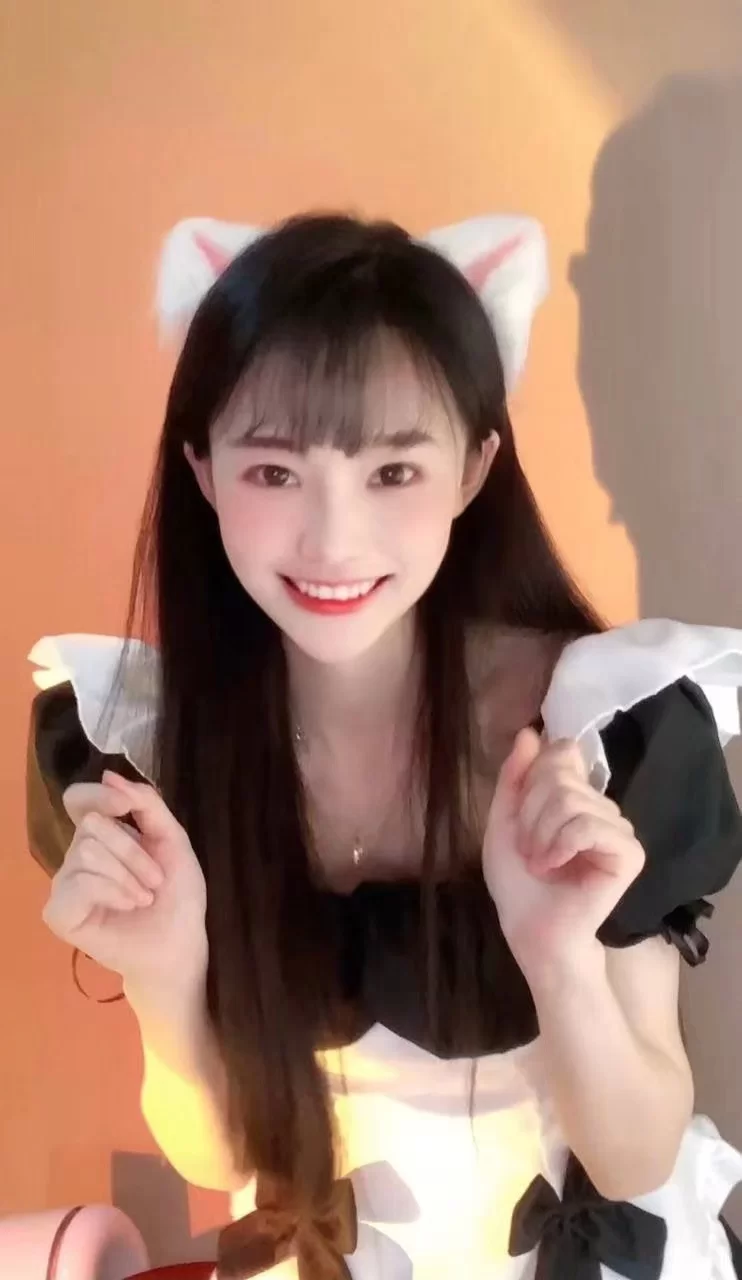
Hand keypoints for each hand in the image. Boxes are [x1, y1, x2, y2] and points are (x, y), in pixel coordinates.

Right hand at [43, 771, 207, 992]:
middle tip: (155, 880)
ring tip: (144, 898)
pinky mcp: (60, 912)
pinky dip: (111, 892)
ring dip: (128, 875)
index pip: (79, 799)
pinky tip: (127, 907)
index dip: (97, 795)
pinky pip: (78, 884)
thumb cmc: (177, 895)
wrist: (180, 944)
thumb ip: (146, 804)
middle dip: (133, 851)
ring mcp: (66, 884)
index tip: (125, 807)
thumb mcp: (172, 840)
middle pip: (91, 826)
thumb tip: (109, 775)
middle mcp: (79, 855)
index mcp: (104, 835)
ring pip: (86, 853)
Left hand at [482, 730, 644, 980]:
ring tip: (540, 863)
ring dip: (541, 835)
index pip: (562, 752)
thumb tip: (531, 732)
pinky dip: (562, 845)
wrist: (531, 930)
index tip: (522, 815)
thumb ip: (514, 775)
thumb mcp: (503, 819)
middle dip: (530, 814)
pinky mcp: (630, 853)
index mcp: (576, 795)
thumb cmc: (517, 882)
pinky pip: (590, 825)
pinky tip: (556, 867)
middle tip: (528, 850)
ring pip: (572, 800)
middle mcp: (602, 806)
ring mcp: (619, 829)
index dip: (534, 778)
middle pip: (561, 775)